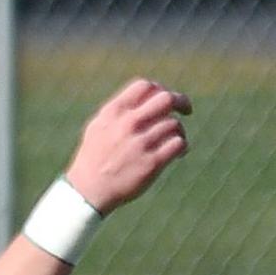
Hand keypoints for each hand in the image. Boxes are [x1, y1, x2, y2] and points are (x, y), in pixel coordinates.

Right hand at [66, 78, 190, 214]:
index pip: (144, 86)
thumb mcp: (99, 125)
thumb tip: (148, 95)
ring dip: (179, 130)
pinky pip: (178, 144)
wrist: (89, 188)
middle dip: (181, 102)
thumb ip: (120, 110)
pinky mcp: (153, 162)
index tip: (164, 99)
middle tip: (186, 110)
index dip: (159, 89)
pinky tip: (177, 153)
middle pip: (166, 99)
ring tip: (173, 139)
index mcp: (114, 111)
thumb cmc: (94, 156)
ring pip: (174, 124)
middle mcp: (128, 123)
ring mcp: (141, 143)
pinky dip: (182, 146)